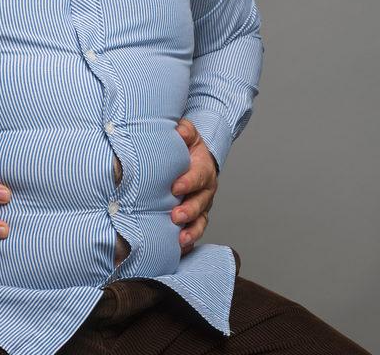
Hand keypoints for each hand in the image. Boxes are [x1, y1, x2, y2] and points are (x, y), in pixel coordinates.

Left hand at [171, 119, 218, 256]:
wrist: (195, 159)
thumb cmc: (187, 148)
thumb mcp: (188, 134)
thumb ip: (184, 131)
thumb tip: (179, 131)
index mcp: (203, 170)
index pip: (197, 176)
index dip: (188, 182)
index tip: (174, 188)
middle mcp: (204, 191)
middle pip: (200, 203)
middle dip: (189, 211)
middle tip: (176, 216)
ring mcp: (200, 207)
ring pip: (200, 222)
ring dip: (191, 231)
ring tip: (180, 240)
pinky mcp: (194, 218)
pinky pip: (193, 233)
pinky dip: (188, 242)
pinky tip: (177, 250)